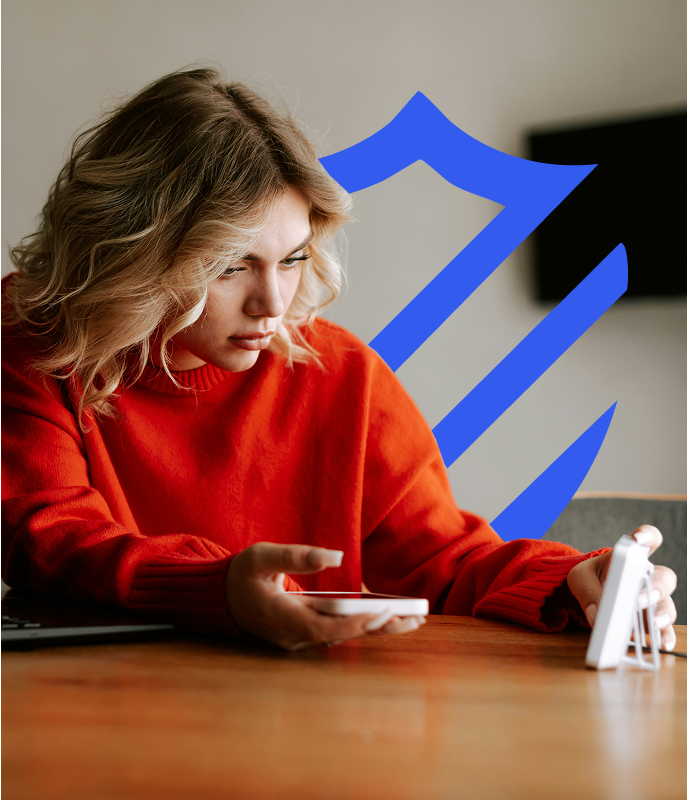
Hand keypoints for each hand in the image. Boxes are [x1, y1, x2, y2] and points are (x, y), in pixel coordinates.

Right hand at [226, 542, 425, 650]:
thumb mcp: (262, 556)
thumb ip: (297, 556)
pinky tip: (385, 618)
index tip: (383, 613)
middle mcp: (292, 635)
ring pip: (342, 636)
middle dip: (379, 628)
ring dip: (375, 629)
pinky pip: (336, 633)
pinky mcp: (301, 635)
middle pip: (342, 635)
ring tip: (411, 619)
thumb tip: (335, 556)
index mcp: (281, 617)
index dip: (355, 623)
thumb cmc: (240, 575)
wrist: (217, 599)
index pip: (325, 627)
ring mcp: (296, 639)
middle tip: (414, 619)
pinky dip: (361, 626)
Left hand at [567, 524, 677, 650]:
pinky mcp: (651, 620)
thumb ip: (587, 591)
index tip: (640, 539)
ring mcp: (653, 599)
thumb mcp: (580, 578)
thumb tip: (596, 615)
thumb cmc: (590, 578)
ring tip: (652, 624)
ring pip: (667, 604)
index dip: (648, 536)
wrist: (588, 593)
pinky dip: (665, 636)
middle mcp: (648, 576)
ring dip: (661, 614)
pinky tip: (661, 643)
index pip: (648, 539)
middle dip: (656, 587)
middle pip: (664, 577)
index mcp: (632, 557)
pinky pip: (664, 628)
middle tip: (639, 599)